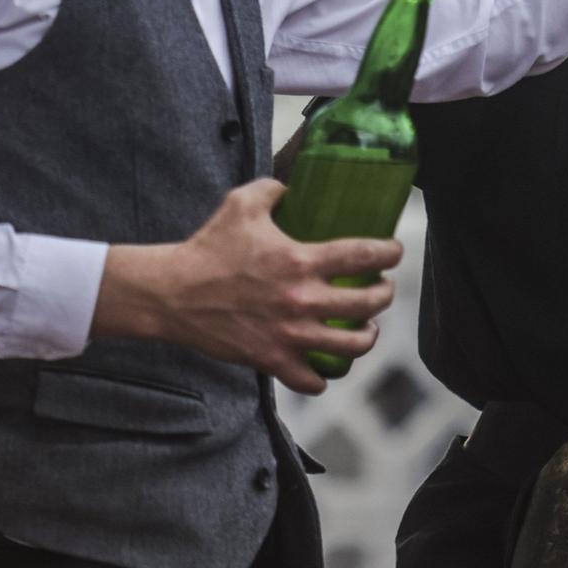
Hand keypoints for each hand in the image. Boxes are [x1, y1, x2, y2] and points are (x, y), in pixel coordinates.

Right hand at [94, 179, 400, 394]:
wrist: (173, 293)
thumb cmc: (207, 247)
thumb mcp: (241, 203)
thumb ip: (273, 189)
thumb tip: (292, 186)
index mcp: (300, 260)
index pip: (363, 255)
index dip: (389, 253)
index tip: (394, 252)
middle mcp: (302, 301)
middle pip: (368, 304)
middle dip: (384, 295)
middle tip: (382, 289)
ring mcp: (289, 335)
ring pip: (350, 347)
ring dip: (366, 338)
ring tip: (366, 329)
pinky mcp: (271, 360)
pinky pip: (311, 380)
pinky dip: (322, 376)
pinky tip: (324, 365)